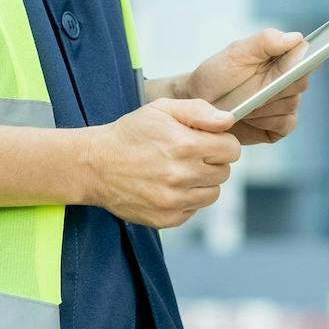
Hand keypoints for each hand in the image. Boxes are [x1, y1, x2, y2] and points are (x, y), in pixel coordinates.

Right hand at [81, 98, 241, 228]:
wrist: (96, 165)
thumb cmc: (129, 135)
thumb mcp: (162, 109)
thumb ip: (199, 111)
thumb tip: (228, 121)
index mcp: (185, 145)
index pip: (232, 149)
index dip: (222, 142)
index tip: (208, 140)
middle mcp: (182, 176)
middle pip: (224, 172)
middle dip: (212, 161)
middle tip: (189, 154)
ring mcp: (174, 201)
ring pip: (212, 193)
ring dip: (202, 182)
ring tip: (179, 170)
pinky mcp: (167, 219)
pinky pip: (194, 209)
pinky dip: (187, 198)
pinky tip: (168, 186)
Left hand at [182, 27, 310, 144]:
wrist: (199, 102)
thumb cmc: (217, 73)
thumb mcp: (236, 52)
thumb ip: (266, 41)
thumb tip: (297, 38)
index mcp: (282, 57)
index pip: (306, 56)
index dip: (301, 61)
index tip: (284, 67)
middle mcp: (288, 80)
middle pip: (300, 82)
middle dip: (274, 86)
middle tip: (249, 87)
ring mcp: (286, 103)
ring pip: (291, 105)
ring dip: (265, 105)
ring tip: (243, 102)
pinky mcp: (279, 126)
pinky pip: (286, 124)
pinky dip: (267, 122)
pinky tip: (250, 117)